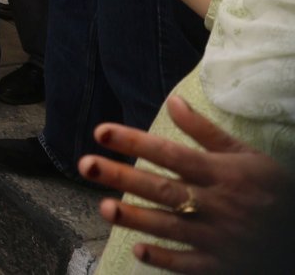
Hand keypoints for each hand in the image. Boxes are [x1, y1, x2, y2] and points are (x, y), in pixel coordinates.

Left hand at [77, 95, 291, 274]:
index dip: (135, 142)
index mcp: (224, 173)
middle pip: (163, 189)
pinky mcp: (223, 264)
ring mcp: (221, 237)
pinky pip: (191, 264)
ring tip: (104, 207)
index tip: (101, 131)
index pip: (171, 154)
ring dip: (136, 218)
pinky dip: (166, 259)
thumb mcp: (247, 156)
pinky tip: (139, 250)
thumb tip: (173, 100)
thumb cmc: (273, 190)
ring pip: (171, 227)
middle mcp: (219, 204)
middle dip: (122, 177)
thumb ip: (206, 132)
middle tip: (86, 165)